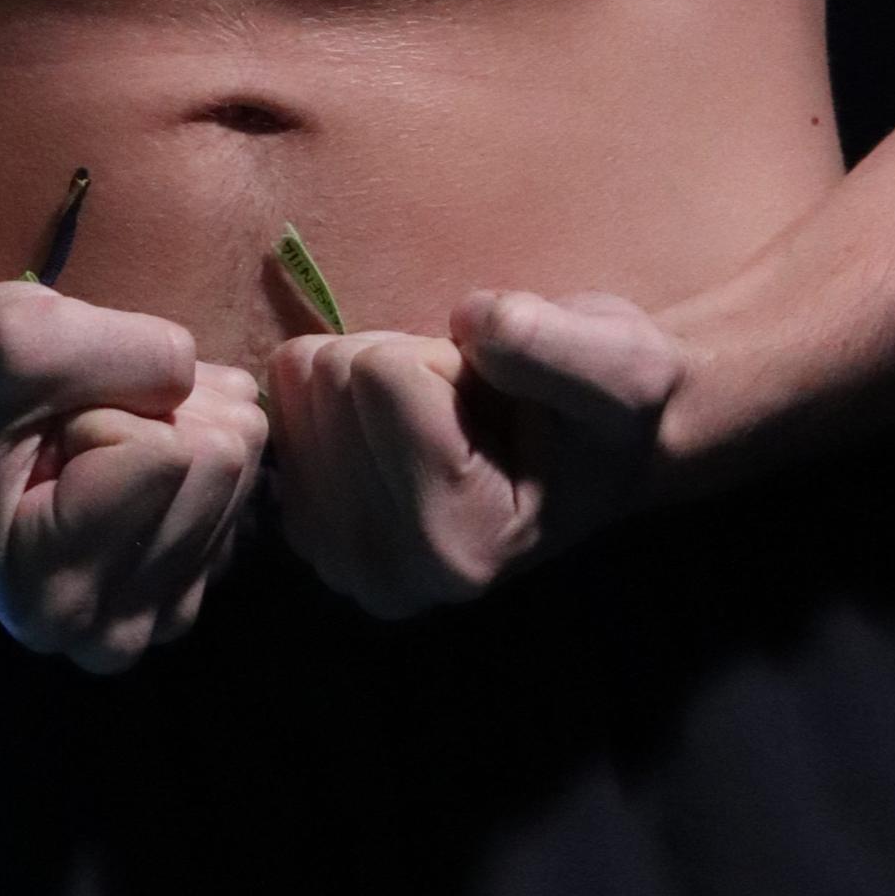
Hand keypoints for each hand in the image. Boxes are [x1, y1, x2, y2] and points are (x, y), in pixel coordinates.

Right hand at [0, 281, 269, 671]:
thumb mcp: (16, 336)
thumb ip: (121, 348)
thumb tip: (223, 388)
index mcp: (49, 589)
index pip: (166, 454)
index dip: (107, 408)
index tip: (45, 430)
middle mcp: (111, 632)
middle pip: (221, 464)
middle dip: (154, 413)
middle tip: (74, 427)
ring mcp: (161, 615)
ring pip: (242, 470)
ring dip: (178, 424)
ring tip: (97, 439)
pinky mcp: (195, 583)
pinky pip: (250, 479)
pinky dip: (198, 441)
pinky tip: (135, 452)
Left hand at [263, 290, 685, 619]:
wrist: (600, 449)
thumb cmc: (607, 403)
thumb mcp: (615, 363)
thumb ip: (549, 346)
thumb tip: (475, 321)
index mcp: (461, 542)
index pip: (383, 374)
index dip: (446, 356)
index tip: (498, 399)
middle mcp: (389, 574)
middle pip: (331, 380)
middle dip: (402, 364)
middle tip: (467, 406)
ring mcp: (340, 560)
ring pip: (298, 385)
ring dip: (370, 378)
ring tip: (441, 417)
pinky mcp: (311, 531)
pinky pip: (279, 401)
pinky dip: (333, 393)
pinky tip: (393, 428)